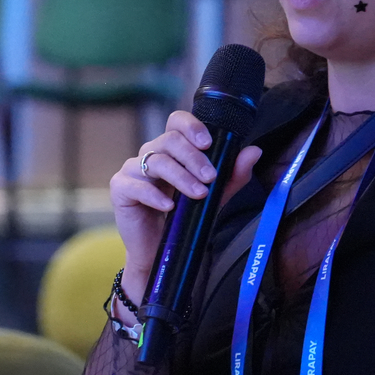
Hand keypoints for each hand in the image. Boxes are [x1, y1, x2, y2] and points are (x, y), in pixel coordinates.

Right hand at [110, 110, 262, 283]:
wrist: (160, 251)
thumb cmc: (184, 218)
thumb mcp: (214, 196)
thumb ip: (233, 175)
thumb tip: (254, 152)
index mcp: (171, 149)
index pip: (176, 123)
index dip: (191, 127)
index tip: (208, 144)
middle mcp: (150, 153)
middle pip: (169, 140)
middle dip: (193, 158)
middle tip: (211, 177)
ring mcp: (132, 169)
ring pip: (156, 161)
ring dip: (181, 177)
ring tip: (198, 194)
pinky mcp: (120, 188)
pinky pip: (137, 185)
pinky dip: (155, 195)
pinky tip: (169, 206)